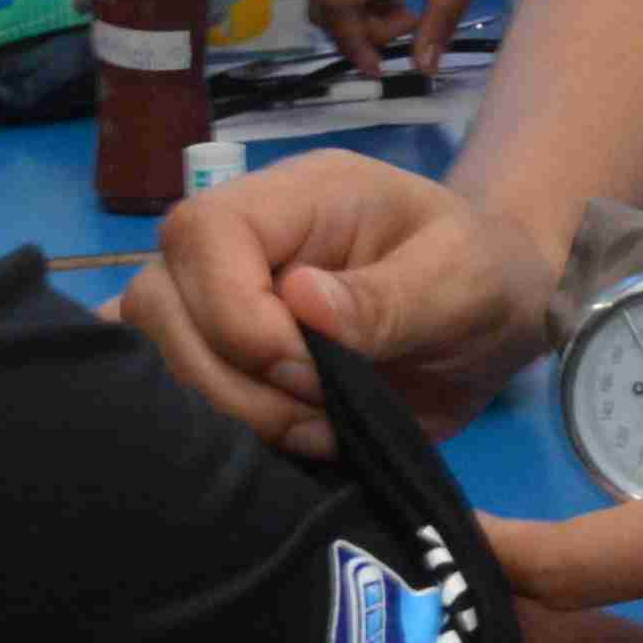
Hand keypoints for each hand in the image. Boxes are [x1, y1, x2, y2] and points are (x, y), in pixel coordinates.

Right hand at [118, 149, 559, 457]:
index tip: (308, 367)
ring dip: (228, 413)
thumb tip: (299, 300)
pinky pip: (167, 391)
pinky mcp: (222, 361)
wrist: (491, 322)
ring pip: (151, 355)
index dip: (235, 312)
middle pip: (157, 300)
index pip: (203, 232)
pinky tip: (272, 443)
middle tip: (320, 408)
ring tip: (314, 429)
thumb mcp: (465, 278)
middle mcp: (241, 246)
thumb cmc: (483, 277)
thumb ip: (390, 297)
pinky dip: (208, 428)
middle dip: (233, 377)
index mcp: (296, 198)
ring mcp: (219, 303)